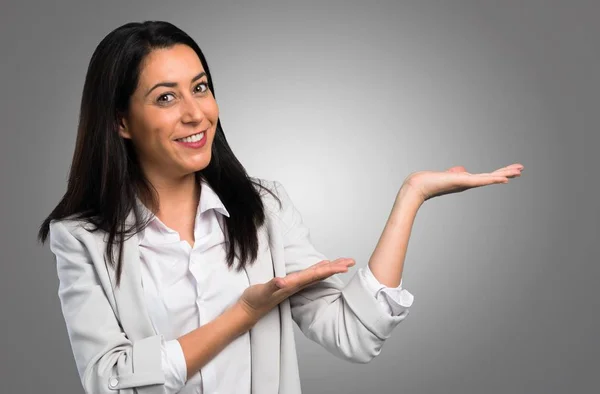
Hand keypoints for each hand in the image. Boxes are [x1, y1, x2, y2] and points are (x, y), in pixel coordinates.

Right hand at [237, 258, 355, 325]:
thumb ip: (272, 286)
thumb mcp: (262, 292)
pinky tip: (322, 266)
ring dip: (330, 268)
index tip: (344, 267)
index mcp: (294, 285)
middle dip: (336, 268)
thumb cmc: (255, 301)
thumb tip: (282, 281)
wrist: (249, 312)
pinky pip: (308, 275)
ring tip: (343, 263)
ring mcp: (295, 285)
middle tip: (351, 261)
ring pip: (316, 275)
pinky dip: (317, 269)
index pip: (316, 276)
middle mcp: (297, 285)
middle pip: (321, 274)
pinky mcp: (290, 285)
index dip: (330, 270)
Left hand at [403, 163, 523, 201]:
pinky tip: (504, 179)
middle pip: (492, 176)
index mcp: (466, 181)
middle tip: (522, 169)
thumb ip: (456, 172)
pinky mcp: (463, 182)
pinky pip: (481, 180)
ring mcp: (466, 183)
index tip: (512, 171)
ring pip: (490, 178)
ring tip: (519, 171)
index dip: (499, 173)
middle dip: (507, 172)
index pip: (487, 176)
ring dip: (505, 174)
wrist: (418, 187)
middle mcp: (468, 183)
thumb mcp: (447, 174)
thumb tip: (461, 170)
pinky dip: (493, 179)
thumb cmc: (429, 181)